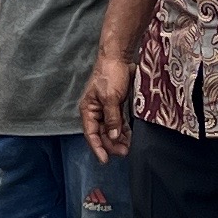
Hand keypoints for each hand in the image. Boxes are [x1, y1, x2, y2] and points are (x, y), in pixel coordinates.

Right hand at [79, 48, 132, 165]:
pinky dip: (123, 130)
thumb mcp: (111, 98)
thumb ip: (112, 118)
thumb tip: (113, 136)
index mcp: (88, 109)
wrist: (118, 57)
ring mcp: (105, 108)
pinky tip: (129, 136)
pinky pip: (118, 122)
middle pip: (102, 134)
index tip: (105, 160)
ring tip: (128, 147)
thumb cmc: (109, 74)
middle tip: (124, 153)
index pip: (91, 134)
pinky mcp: (115, 105)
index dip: (98, 148)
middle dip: (111, 145)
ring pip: (110, 129)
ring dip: (118, 139)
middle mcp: (95, 111)